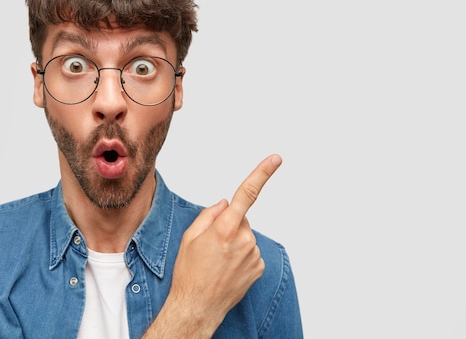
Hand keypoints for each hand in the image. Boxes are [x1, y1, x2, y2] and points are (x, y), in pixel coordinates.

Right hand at [144, 154, 282, 337]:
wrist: (198, 307)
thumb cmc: (190, 273)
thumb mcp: (189, 237)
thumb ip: (209, 214)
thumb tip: (226, 203)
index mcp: (224, 229)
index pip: (246, 194)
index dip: (262, 173)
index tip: (276, 159)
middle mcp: (243, 240)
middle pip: (240, 219)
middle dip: (228, 225)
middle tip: (211, 246)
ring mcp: (253, 254)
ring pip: (245, 236)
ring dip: (234, 243)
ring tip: (218, 261)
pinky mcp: (259, 267)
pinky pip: (250, 251)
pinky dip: (241, 256)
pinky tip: (228, 269)